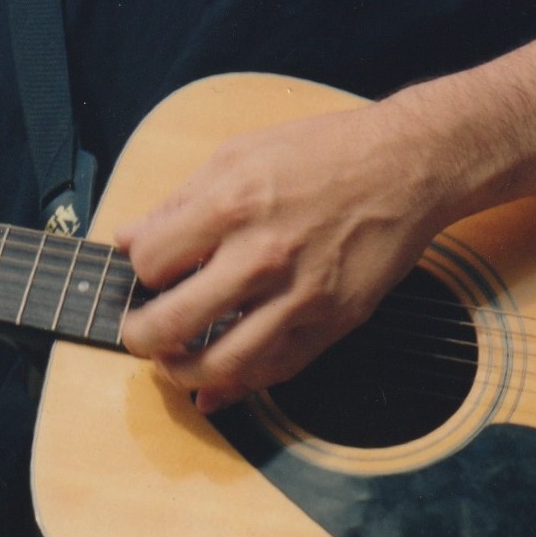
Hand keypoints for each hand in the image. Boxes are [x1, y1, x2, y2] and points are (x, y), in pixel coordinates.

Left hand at [114, 104, 453, 413]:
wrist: (407, 165)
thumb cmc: (324, 150)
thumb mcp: (241, 152)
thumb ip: (181, 200)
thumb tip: (128, 240)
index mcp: (233, 204)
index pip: (151, 263)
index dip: (139, 271)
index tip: (147, 272)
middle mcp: (263, 256)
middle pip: (173, 324)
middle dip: (140, 338)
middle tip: (138, 334)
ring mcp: (300, 295)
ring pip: (222, 364)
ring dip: (182, 373)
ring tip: (172, 363)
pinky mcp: (333, 321)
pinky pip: (275, 370)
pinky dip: (238, 386)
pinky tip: (215, 384)